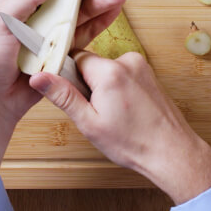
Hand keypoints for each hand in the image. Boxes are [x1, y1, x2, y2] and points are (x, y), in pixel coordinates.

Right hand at [29, 51, 210, 204]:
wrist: (172, 152)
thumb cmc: (134, 143)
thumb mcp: (89, 123)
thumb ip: (63, 96)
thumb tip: (38, 78)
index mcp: (110, 71)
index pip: (75, 58)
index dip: (70, 78)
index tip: (76, 97)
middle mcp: (127, 61)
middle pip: (91, 64)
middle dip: (88, 84)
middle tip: (97, 111)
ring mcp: (141, 66)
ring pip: (106, 70)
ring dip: (104, 87)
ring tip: (114, 113)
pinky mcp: (148, 73)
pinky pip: (122, 73)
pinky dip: (118, 88)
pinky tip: (125, 109)